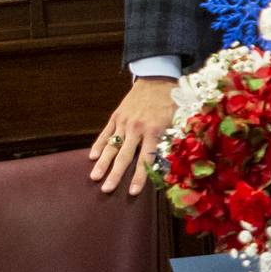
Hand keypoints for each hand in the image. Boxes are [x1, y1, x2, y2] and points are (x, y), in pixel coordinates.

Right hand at [89, 78, 176, 195]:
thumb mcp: (178, 120)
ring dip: (102, 163)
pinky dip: (98, 144)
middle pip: (124, 156)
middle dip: (115, 175)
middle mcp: (137, 128)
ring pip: (111, 146)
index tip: (133, 192)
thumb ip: (173, 139)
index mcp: (154, 131)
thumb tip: (172, 161)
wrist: (157, 78)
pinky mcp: (116, 116)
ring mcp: (124, 122)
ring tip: (94, 177)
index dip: (139, 177)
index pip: (145, 159)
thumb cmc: (170, 102)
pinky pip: (105, 133)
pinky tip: (92, 157)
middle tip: (107, 190)